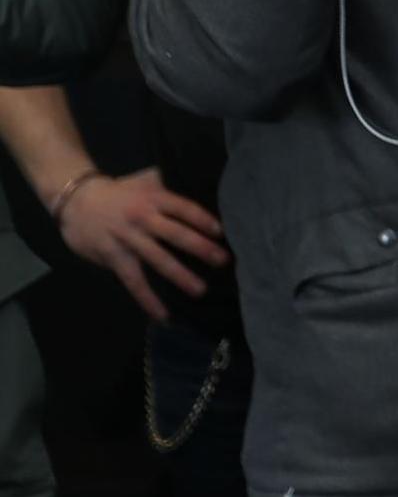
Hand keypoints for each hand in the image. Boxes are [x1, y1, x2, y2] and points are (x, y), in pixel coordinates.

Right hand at [57, 168, 228, 322]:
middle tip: (224, 261)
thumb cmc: (119, 192)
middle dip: (201, 248)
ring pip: (157, 259)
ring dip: (180, 275)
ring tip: (200, 290)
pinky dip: (147, 299)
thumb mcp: (144, 181)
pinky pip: (133, 280)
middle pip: (175, 234)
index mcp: (153, 198)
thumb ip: (169, 187)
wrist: (75, 198)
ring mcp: (127, 238)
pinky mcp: (113, 256)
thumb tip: (200, 187)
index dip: (203, 220)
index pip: (184, 208)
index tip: (222, 233)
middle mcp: (142, 217)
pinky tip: (162, 315)